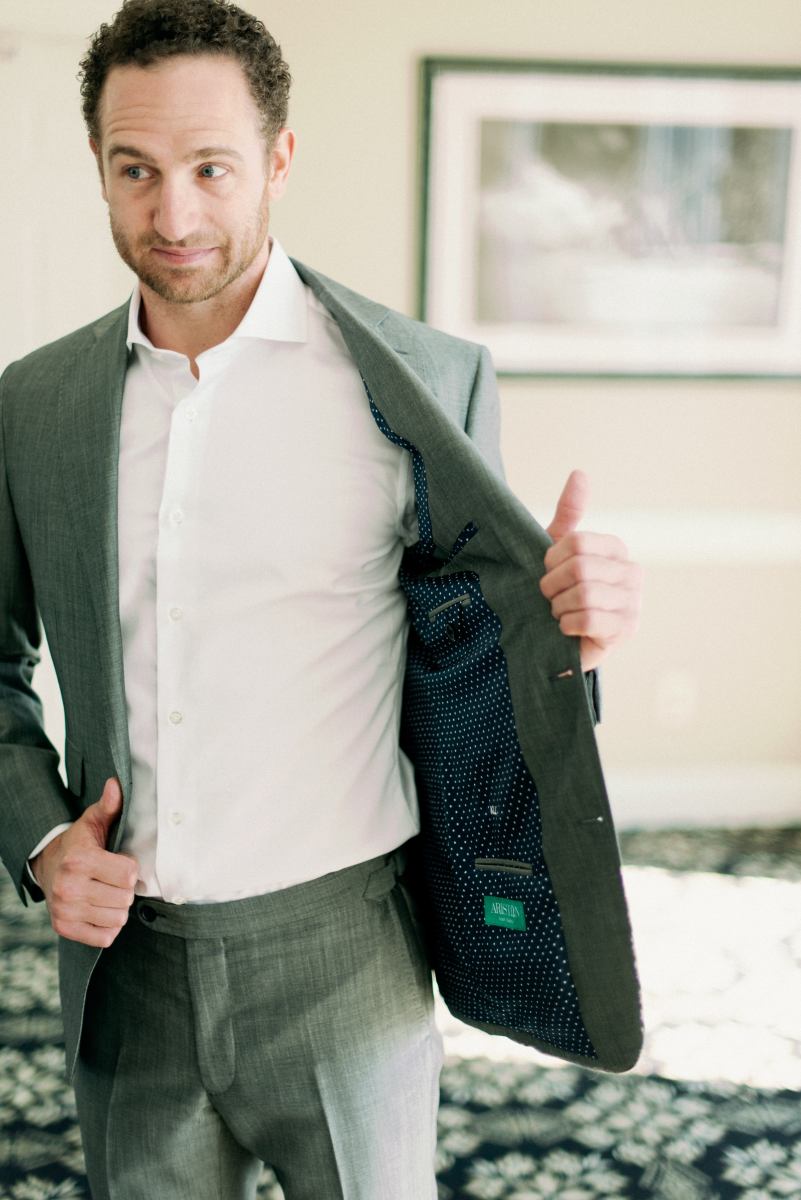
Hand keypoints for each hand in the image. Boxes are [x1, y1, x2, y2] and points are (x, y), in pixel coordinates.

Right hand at [31, 777, 138, 947]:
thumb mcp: (92, 822)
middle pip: (125, 899)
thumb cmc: (79, 844)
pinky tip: (99, 910)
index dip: (129, 868)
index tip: (118, 862)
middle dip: (124, 890)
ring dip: (117, 908)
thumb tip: (116, 784)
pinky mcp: (64, 928)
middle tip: (112, 880)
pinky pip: (106, 937)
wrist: (47, 866)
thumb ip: (109, 806)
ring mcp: (65, 910)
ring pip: (118, 919)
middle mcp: (69, 887)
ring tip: (106, 894)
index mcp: (80, 860)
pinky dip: (108, 927)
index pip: (129, 875)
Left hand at [539, 469, 641, 671]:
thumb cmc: (557, 590)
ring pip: (584, 594)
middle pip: (579, 568)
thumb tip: (580, 473)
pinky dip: (567, 624)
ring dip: (559, 607)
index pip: (577, 543)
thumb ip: (569, 512)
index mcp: (616, 549)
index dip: (552, 559)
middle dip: (552, 586)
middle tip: (548, 597)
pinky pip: (590, 619)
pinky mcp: (627, 630)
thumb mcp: (556, 550)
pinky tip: (566, 628)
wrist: (555, 637)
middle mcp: (632, 573)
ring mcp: (634, 603)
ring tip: (558, 612)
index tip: (546, 571)